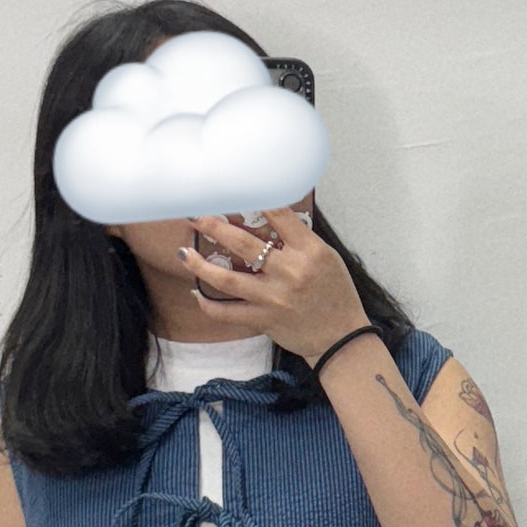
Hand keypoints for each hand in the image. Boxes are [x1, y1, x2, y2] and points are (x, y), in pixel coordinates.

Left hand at [179, 206, 370, 367]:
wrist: (341, 337)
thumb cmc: (335, 294)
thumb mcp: (326, 258)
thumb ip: (298, 240)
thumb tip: (268, 217)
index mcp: (309, 251)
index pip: (279, 214)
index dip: (254, 198)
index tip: (233, 189)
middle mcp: (290, 272)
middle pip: (244, 244)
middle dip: (214, 226)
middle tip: (195, 215)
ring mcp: (274, 298)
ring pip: (228, 279)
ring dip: (201, 266)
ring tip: (184, 254)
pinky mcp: (264, 320)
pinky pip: (228, 313)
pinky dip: (209, 305)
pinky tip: (196, 294)